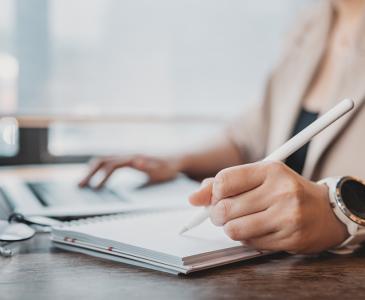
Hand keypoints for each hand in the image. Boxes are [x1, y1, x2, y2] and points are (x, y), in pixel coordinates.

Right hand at [79, 155, 180, 188]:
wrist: (177, 158)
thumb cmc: (169, 166)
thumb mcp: (161, 169)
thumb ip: (149, 166)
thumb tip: (136, 161)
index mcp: (133, 158)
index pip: (111, 165)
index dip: (101, 176)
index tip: (94, 189)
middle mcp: (127, 155)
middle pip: (102, 160)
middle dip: (90, 173)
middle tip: (79, 186)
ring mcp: (127, 156)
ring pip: (104, 160)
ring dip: (92, 171)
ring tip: (83, 184)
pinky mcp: (128, 160)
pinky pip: (109, 163)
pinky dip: (99, 170)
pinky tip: (97, 180)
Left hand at [189, 161, 348, 253]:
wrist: (326, 211)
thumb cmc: (286, 191)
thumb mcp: (259, 177)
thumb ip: (224, 183)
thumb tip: (192, 199)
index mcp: (270, 170)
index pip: (223, 180)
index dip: (212, 193)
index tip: (216, 197)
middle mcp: (280, 191)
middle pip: (224, 208)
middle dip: (216, 214)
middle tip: (223, 213)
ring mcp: (287, 216)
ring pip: (233, 229)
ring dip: (229, 228)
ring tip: (239, 222)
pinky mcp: (290, 237)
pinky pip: (249, 243)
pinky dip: (245, 238)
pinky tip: (256, 229)